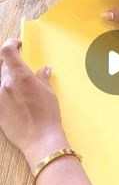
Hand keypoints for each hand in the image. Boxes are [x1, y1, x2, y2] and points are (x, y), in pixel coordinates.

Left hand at [0, 39, 67, 167]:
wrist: (40, 140)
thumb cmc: (46, 117)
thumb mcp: (48, 93)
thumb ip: (42, 78)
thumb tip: (43, 71)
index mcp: (20, 77)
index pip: (7, 51)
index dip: (11, 44)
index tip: (17, 45)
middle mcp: (5, 85)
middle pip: (2, 65)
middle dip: (10, 62)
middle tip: (20, 66)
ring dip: (7, 77)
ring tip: (18, 84)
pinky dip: (5, 92)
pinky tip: (15, 98)